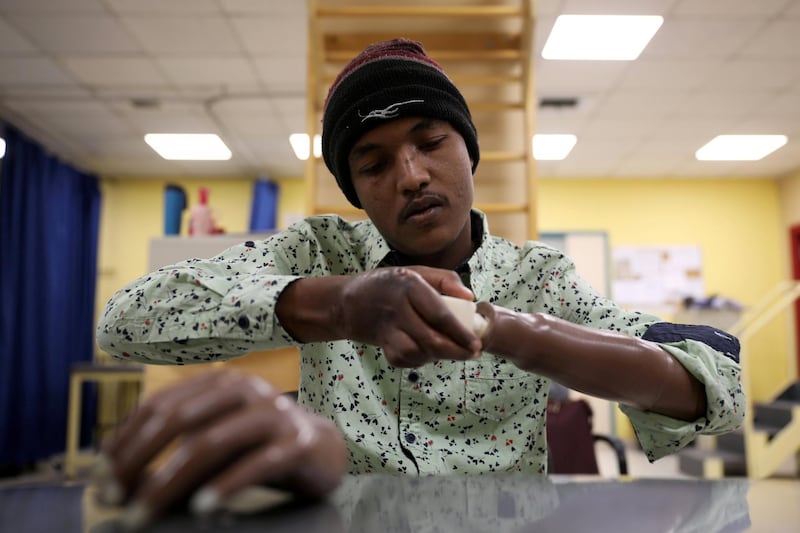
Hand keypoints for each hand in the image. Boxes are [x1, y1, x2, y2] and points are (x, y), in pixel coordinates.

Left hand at [93, 370, 346, 528]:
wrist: (321, 449)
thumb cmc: (256, 446)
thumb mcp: (213, 441)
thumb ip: (173, 453)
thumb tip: (116, 482)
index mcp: (219, 381)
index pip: (159, 405)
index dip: (124, 441)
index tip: (99, 480)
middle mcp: (244, 389)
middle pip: (178, 419)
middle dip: (137, 461)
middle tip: (112, 500)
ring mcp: (273, 413)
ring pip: (212, 442)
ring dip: (171, 481)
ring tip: (144, 514)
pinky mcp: (297, 442)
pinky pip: (257, 464)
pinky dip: (226, 486)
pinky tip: (202, 509)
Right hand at [337, 266, 480, 366]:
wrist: (347, 302)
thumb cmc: (388, 285)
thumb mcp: (415, 272)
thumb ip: (445, 280)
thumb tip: (470, 297)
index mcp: (409, 285)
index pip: (439, 314)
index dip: (460, 332)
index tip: (476, 344)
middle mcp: (397, 307)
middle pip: (431, 338)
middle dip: (455, 351)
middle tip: (471, 354)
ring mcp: (387, 328)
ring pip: (417, 352)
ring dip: (436, 356)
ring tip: (448, 351)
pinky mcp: (381, 343)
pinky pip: (403, 359)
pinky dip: (418, 360)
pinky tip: (425, 353)